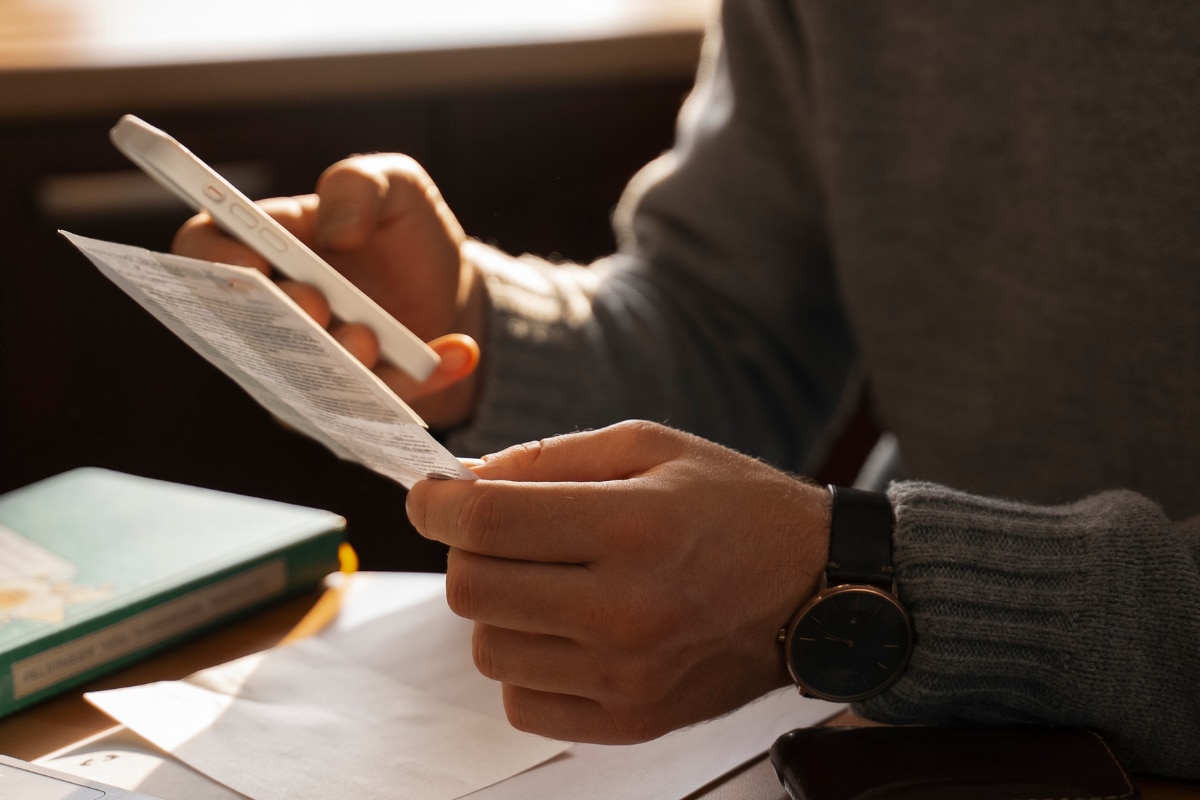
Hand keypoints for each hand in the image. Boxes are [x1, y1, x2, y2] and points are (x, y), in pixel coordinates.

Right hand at [172, 154, 485, 428]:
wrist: (452, 294)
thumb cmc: (404, 234)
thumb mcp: (394, 186)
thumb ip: (359, 186)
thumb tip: (335, 232)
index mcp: (262, 246)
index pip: (202, 251)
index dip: (212, 260)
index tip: (252, 264)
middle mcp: (267, 314)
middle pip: (241, 326)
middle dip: (278, 318)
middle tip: (318, 305)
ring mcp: (300, 366)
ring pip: (300, 380)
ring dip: (339, 361)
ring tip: (377, 338)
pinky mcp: (345, 407)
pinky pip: (371, 408)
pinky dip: (418, 381)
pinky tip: (457, 353)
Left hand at [406, 420, 830, 743]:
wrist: (816, 589)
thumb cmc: (735, 507)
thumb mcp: (651, 446)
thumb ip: (548, 458)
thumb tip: (461, 482)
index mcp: (632, 527)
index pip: (486, 523)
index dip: (435, 505)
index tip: (430, 497)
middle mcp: (625, 609)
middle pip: (471, 590)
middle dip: (466, 552)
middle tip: (501, 534)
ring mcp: (627, 677)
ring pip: (488, 649)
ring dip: (498, 608)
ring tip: (547, 583)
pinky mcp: (631, 721)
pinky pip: (522, 702)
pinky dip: (527, 662)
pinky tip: (566, 630)